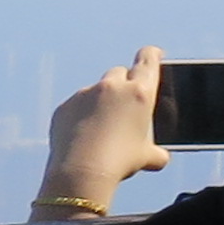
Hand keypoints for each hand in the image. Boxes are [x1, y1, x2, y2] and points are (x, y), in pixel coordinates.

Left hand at [42, 49, 168, 209]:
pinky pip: (75, 106)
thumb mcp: (148, 157)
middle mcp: (112, 87)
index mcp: (140, 92)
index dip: (151, 55)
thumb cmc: (121, 161)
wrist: (82, 171)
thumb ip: (156, 152)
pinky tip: (82, 134)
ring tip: (102, 126)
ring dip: (100, 100)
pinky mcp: (64, 107)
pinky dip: (80, 114)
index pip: (147, 60)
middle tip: (125, 100)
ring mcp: (84, 94)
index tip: (153, 53)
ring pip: (95, 90)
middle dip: (123, 82)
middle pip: (119, 73)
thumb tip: (159, 158)